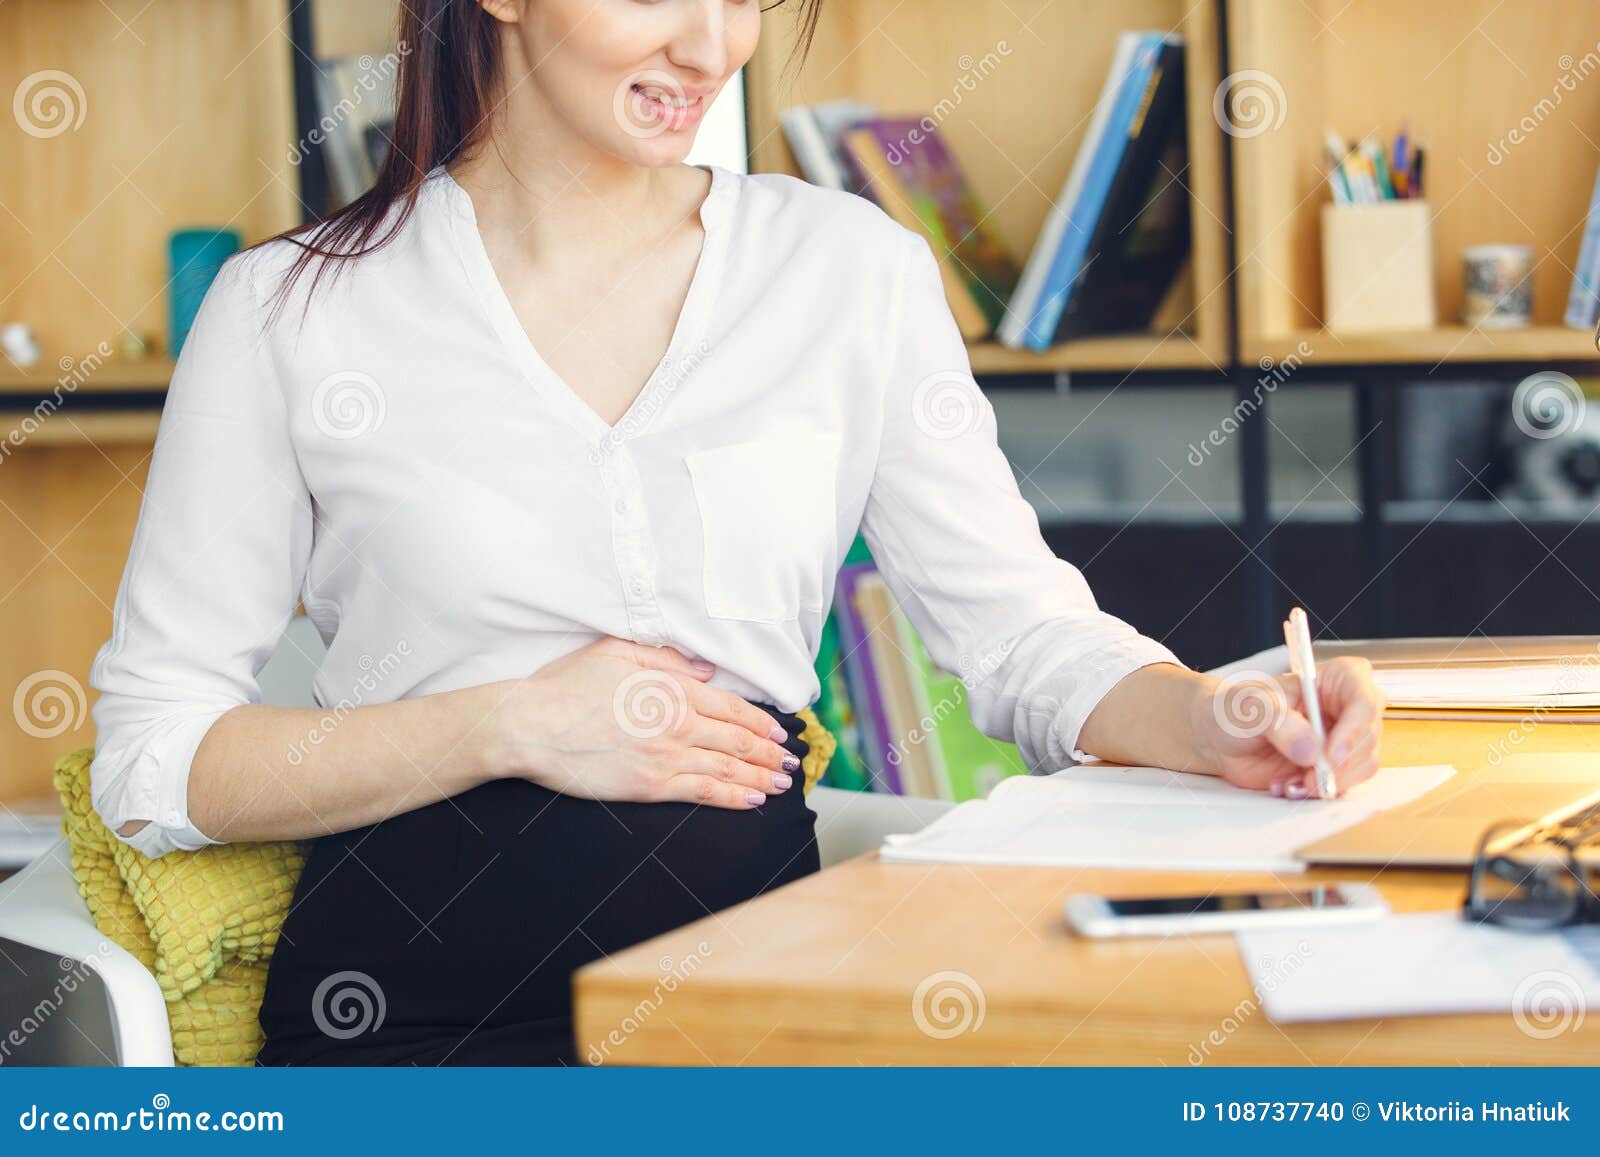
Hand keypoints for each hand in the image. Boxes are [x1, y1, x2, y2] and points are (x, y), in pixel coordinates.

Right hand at [485, 637, 798, 808]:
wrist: (532, 726)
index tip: (779, 731)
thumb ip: (667, 658)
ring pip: (728, 767)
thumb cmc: (567, 686)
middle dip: (771, 752)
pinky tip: (752, 800)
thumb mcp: (616, 652)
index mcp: (672, 689)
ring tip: (782, 783)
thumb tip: (704, 668)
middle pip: (738, 739)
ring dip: (761, 776)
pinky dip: (733, 796)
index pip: (730, 707)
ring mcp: (667, 756)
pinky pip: (704, 792)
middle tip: (791, 761)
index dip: (760, 721)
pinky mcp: (652, 785)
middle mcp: (678, 722)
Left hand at [1190, 656, 1385, 797]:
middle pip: (1368, 739)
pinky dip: (1316, 792)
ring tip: (1290, 784)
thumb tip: (1311, 751)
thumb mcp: (1253, 706)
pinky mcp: (1336, 766)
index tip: (1331, 755)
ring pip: (1361, 767)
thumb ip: (1280, 723)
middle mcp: (1349, 709)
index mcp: (1338, 679)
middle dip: (1340, 765)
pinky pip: (1342, 785)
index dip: (1354, 730)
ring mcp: (1345, 740)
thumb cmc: (1240, 708)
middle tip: (1307, 778)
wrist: (1225, 735)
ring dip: (1328, 782)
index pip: (1364, 700)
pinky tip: (1286, 787)